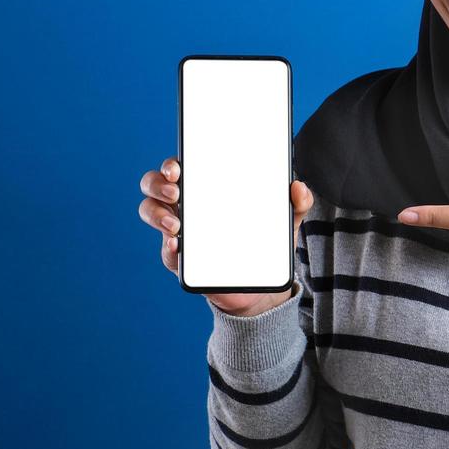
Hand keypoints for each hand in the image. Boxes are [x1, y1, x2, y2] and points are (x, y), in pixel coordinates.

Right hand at [138, 155, 314, 316]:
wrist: (260, 284)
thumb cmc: (265, 241)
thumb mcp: (285, 220)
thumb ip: (297, 203)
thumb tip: (299, 187)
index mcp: (207, 188)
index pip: (180, 167)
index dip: (171, 164)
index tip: (177, 167)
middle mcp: (186, 205)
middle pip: (154, 185)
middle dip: (157, 184)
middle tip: (176, 192)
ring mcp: (179, 231)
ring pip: (150, 212)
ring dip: (156, 214)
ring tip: (175, 224)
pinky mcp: (180, 259)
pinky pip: (166, 251)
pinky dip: (169, 248)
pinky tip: (178, 246)